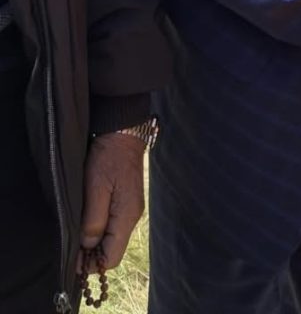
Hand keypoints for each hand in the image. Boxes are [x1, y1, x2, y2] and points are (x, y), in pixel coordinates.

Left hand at [78, 132, 146, 271]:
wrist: (123, 134)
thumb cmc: (109, 158)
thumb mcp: (96, 188)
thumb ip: (93, 220)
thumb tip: (88, 245)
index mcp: (126, 216)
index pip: (113, 257)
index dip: (92, 266)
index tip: (73, 262)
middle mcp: (131, 216)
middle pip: (113, 250)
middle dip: (91, 256)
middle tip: (69, 250)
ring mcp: (130, 209)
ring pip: (112, 238)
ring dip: (94, 243)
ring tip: (75, 237)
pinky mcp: (126, 201)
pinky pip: (113, 225)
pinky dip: (99, 231)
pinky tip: (86, 224)